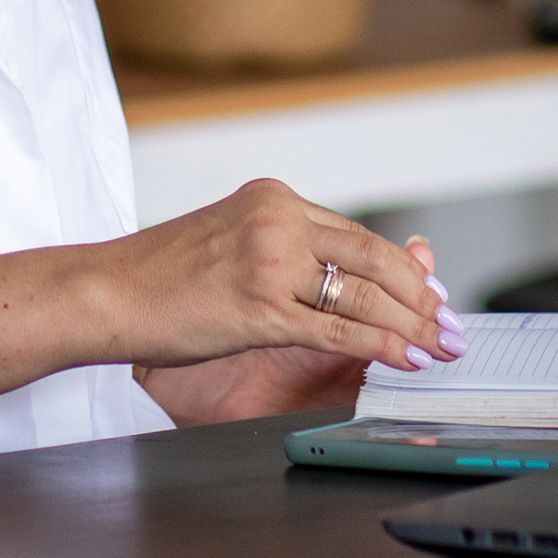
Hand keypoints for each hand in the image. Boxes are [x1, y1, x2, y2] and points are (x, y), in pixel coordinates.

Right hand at [0, 205, 463, 417]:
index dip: (403, 269)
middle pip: (373, 258)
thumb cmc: (161, 275)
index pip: (356, 234)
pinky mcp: (259, 304)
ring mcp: (269, 259)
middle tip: (452, 325)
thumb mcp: (233, 242)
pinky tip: (406, 358)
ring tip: (440, 347)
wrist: (105, 289)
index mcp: (273, 198)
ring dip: (412, 325)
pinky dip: (381, 344)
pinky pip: (337, 327)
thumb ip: (290, 251)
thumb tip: (349, 273)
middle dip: (421, 297)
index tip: (432, 293)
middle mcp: (278, 218)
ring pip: (363, 293)